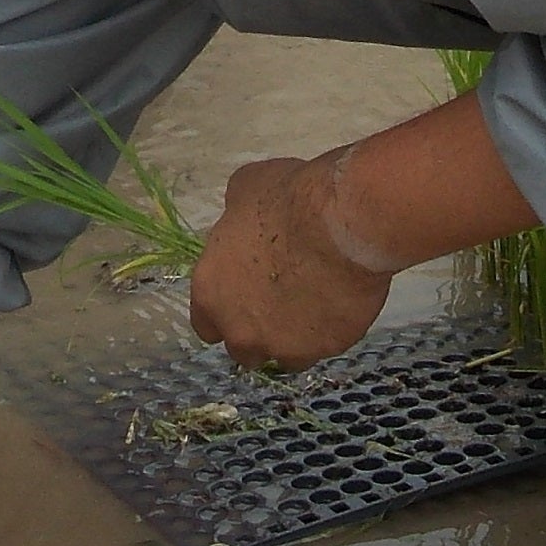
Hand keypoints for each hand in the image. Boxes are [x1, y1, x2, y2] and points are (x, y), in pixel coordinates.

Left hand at [189, 155, 390, 372]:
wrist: (340, 223)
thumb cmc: (286, 200)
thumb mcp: (245, 189)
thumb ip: (235, 218)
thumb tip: (241, 221)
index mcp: (211, 292)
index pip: (205, 324)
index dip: (223, 311)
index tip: (242, 295)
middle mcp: (240, 330)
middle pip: (242, 348)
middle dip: (257, 330)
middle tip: (280, 301)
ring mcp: (283, 346)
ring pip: (284, 355)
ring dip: (293, 337)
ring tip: (314, 304)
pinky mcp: (324, 350)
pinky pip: (322, 348)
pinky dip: (327, 332)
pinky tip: (339, 304)